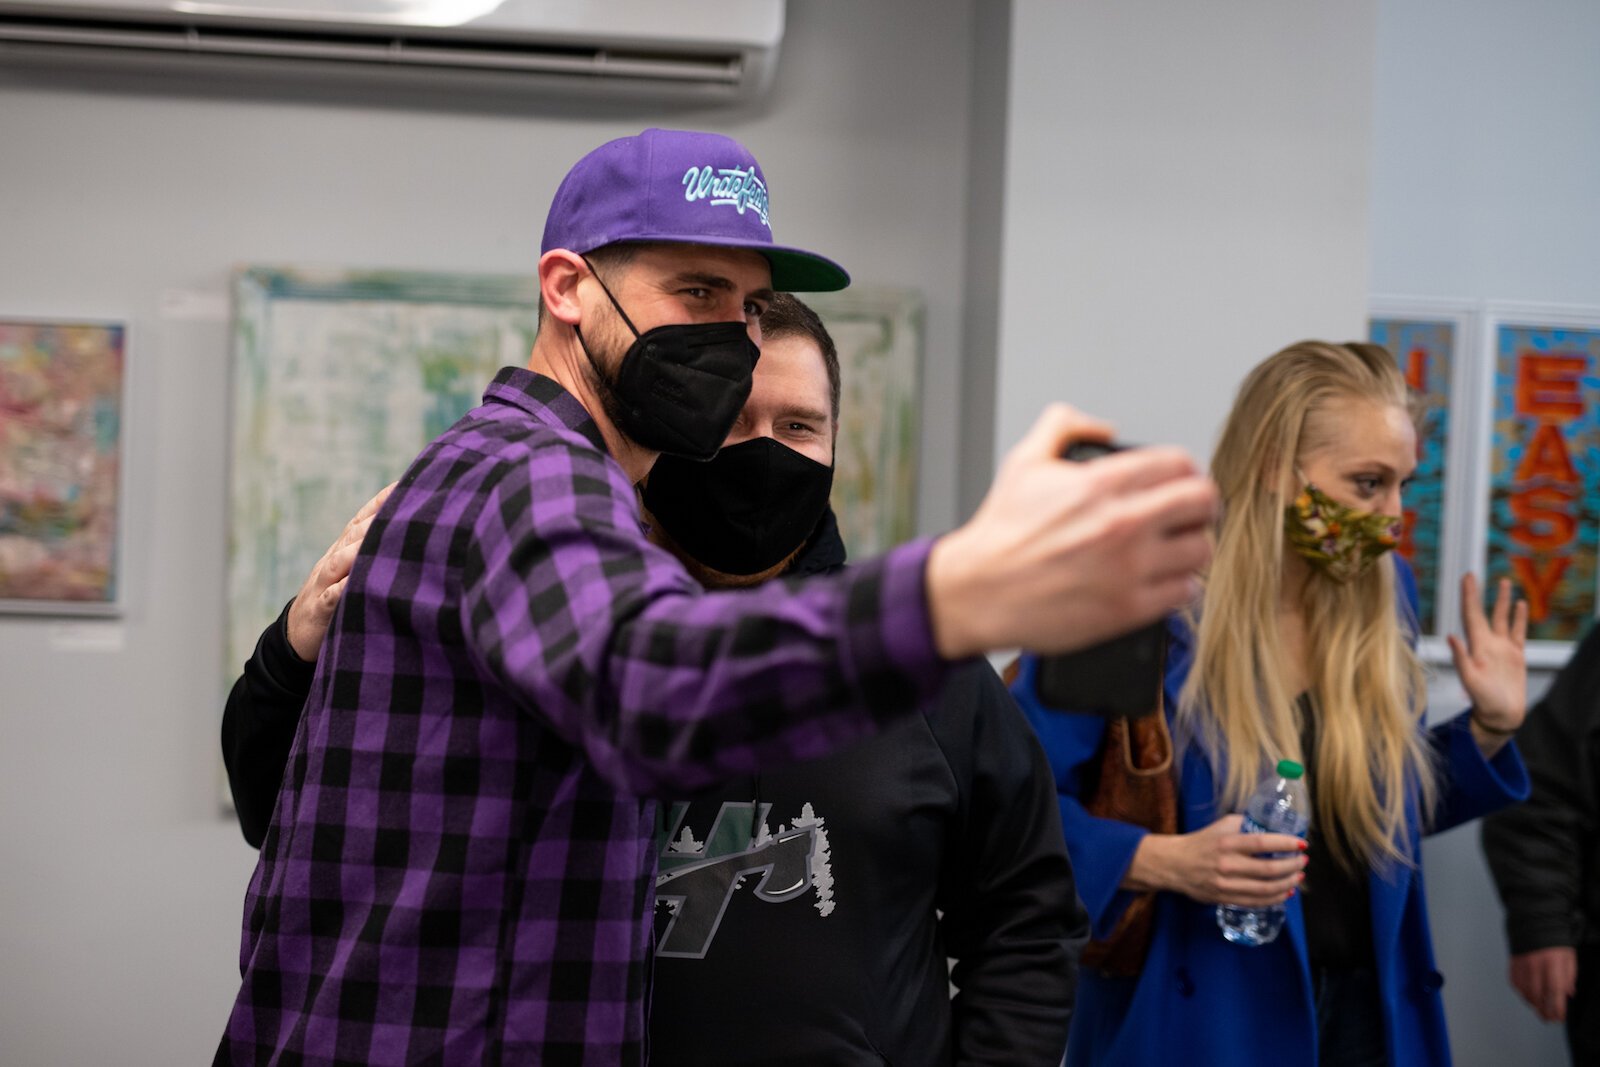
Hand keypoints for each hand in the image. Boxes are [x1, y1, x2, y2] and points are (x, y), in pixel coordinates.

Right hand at [285, 483, 394, 661]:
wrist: (297, 634)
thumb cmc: (336, 599)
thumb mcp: (352, 573)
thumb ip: (374, 554)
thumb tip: (411, 536)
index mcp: (343, 550)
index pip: (362, 519)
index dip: (381, 501)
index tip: (407, 484)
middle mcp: (333, 561)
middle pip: (354, 533)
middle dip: (378, 517)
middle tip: (406, 504)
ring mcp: (324, 584)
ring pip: (341, 560)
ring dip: (361, 547)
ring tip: (384, 534)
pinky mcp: (320, 610)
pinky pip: (332, 597)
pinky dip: (343, 589)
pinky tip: (357, 582)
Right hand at [926, 404, 1216, 657]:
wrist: (980, 591)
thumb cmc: (1001, 535)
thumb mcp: (1024, 461)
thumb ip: (1063, 425)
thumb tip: (1103, 426)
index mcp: (1101, 484)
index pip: (1180, 464)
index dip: (1184, 470)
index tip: (1180, 482)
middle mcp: (1123, 524)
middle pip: (1203, 503)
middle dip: (1200, 505)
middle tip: (1189, 514)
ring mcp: (1129, 569)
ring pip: (1200, 550)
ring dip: (1191, 547)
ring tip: (1174, 549)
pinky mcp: (1129, 608)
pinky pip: (1184, 592)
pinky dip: (1179, 585)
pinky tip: (1160, 580)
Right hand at [1125, 815, 1305, 906]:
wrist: (1175, 864)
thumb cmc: (1201, 842)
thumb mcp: (1221, 826)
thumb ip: (1245, 824)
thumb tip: (1273, 826)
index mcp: (1227, 843)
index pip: (1262, 843)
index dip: (1286, 844)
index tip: (1301, 844)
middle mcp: (1228, 864)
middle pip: (1269, 869)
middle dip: (1292, 866)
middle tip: (1302, 861)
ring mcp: (1226, 885)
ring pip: (1266, 889)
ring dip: (1288, 883)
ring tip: (1298, 876)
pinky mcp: (1225, 899)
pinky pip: (1256, 902)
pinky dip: (1276, 898)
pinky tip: (1286, 891)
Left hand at [1448, 574, 1527, 737]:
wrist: (1500, 716)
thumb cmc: (1483, 701)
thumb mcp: (1470, 680)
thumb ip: (1460, 658)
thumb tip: (1450, 635)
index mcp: (1475, 646)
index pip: (1470, 614)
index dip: (1468, 595)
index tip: (1466, 577)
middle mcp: (1487, 643)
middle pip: (1482, 612)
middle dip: (1478, 593)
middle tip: (1474, 574)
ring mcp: (1501, 648)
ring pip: (1501, 618)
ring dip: (1502, 601)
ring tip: (1504, 582)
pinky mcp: (1515, 655)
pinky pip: (1518, 632)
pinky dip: (1518, 618)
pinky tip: (1520, 605)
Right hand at [1509, 946, 1577, 1022]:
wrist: (1533, 920)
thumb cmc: (1554, 940)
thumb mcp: (1568, 956)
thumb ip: (1569, 976)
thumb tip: (1568, 994)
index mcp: (1552, 963)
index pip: (1554, 992)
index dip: (1556, 1008)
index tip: (1559, 1018)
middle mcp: (1535, 965)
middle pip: (1538, 995)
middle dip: (1543, 1010)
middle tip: (1548, 1019)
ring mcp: (1522, 963)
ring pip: (1524, 991)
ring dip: (1532, 1003)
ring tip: (1538, 1009)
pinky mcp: (1513, 962)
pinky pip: (1514, 982)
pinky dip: (1520, 992)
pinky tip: (1527, 996)